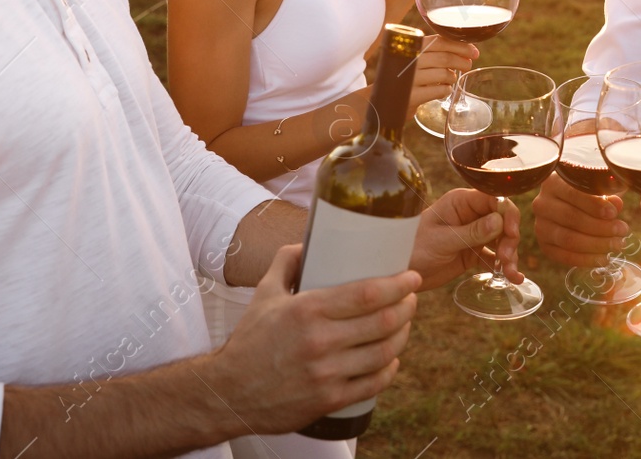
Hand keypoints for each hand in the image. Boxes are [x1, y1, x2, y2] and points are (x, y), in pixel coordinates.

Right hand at [214, 244, 419, 434]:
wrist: (228, 393)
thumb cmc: (249, 341)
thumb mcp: (264, 294)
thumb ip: (286, 262)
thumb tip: (307, 242)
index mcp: (307, 310)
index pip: (368, 293)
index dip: (398, 284)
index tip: (412, 277)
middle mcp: (320, 341)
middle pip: (383, 321)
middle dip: (406, 307)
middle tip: (410, 298)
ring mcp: (327, 374)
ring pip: (384, 352)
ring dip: (402, 335)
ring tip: (404, 324)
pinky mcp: (329, 400)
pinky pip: (373, 383)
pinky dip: (389, 369)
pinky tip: (391, 358)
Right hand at [409, 35, 478, 107]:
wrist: (380, 98)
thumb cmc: (403, 74)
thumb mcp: (412, 57)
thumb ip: (432, 51)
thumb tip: (466, 50)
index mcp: (410, 46)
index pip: (440, 41)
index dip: (460, 46)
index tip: (473, 51)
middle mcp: (408, 60)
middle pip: (445, 58)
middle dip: (461, 61)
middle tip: (467, 65)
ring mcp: (409, 79)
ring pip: (444, 74)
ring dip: (452, 77)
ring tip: (450, 79)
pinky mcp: (412, 97)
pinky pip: (439, 91)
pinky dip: (446, 90)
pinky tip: (443, 90)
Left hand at [409, 187, 522, 289]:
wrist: (400, 272)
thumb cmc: (413, 248)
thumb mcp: (443, 240)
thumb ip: (471, 231)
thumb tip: (499, 221)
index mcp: (461, 202)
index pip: (494, 199)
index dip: (507, 213)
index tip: (511, 233)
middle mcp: (471, 214)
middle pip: (503, 219)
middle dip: (509, 237)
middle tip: (506, 257)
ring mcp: (474, 233)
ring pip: (502, 238)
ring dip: (510, 254)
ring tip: (510, 272)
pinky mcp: (473, 252)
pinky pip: (494, 256)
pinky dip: (504, 266)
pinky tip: (513, 277)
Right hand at [533, 170, 629, 267]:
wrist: (571, 206)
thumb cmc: (588, 193)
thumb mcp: (597, 186)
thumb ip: (607, 192)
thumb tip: (616, 204)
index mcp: (552, 182)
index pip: (573, 193)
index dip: (594, 205)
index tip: (614, 213)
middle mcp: (541, 204)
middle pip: (571, 217)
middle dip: (600, 227)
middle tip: (622, 231)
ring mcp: (540, 226)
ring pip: (568, 239)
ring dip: (596, 245)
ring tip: (616, 244)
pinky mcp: (545, 246)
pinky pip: (565, 256)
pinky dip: (586, 260)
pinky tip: (603, 258)